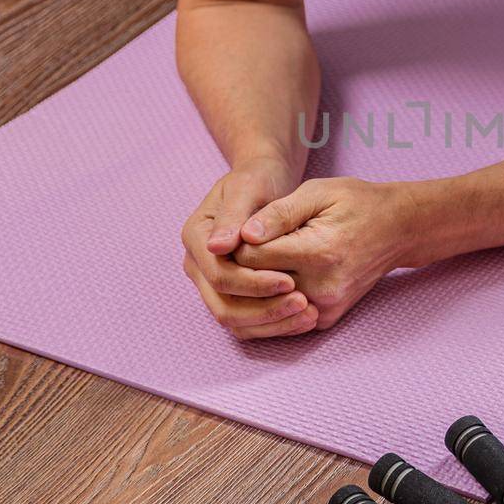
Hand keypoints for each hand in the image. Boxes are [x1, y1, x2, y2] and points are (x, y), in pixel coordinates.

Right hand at [181, 160, 317, 338]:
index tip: (289, 280)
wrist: (264, 181)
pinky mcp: (230, 292)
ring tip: (307, 315)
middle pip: (223, 304)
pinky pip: (245, 320)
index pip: (220, 274)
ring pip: (233, 318)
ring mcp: (211, 280)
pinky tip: (302, 318)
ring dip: (270, 322)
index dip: (254, 283)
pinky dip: (272, 324)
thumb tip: (217, 247)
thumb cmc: (258, 179)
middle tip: (302, 304)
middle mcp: (198, 263)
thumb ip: (234, 215)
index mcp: (196, 237)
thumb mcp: (248, 187)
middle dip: (263, 309)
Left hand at [232, 177, 415, 330]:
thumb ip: (278, 213)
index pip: (251, 258)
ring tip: (259, 259)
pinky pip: (281, 316)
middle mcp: (322, 287)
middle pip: (254, 285)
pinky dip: (271, 299)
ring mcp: (325, 307)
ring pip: (264, 305)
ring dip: (254, 286)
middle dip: (242, 266)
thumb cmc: (356, 203)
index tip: (241, 228)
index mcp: (318, 252)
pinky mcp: (326, 319)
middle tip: (243, 243)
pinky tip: (275, 276)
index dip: (238, 242)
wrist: (397, 230)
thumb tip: (243, 234)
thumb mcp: (317, 193)